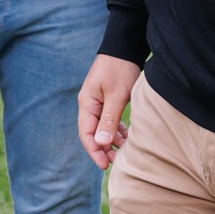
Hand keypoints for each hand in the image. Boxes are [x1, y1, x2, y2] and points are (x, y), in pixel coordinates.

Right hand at [77, 54, 142, 169]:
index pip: (87, 134)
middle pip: (94, 133)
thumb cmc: (120, 69)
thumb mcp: (116, 95)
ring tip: (126, 151)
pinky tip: (127, 137)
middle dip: (104, 149)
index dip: (95, 152)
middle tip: (119, 162)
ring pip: (103, 128)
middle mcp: (90, 105)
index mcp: (87, 104)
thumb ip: (108, 119)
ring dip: (112, 141)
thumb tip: (100, 143)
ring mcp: (98, 102)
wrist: (124, 47)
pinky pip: (109, 121)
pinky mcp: (108, 100)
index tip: (105, 166)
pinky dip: (117, 130)